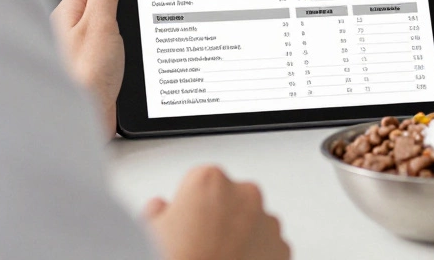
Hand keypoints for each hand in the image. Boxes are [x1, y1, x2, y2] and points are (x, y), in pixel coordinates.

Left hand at [51, 0, 123, 138]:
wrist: (78, 123)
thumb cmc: (83, 78)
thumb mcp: (100, 27)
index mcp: (65, 15)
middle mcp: (67, 33)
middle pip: (96, 4)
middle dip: (116, 4)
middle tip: (133, 8)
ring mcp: (77, 53)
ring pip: (102, 29)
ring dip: (117, 31)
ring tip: (130, 34)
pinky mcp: (88, 72)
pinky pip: (105, 52)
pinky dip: (117, 51)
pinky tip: (125, 58)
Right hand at [143, 166, 289, 259]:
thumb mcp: (150, 232)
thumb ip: (159, 212)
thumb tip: (160, 209)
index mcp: (210, 181)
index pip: (199, 183)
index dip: (188, 207)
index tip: (182, 226)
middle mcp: (245, 195)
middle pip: (230, 200)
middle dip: (218, 218)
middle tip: (200, 246)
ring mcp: (267, 222)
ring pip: (252, 223)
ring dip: (240, 237)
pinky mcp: (282, 250)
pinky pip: (268, 247)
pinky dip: (256, 256)